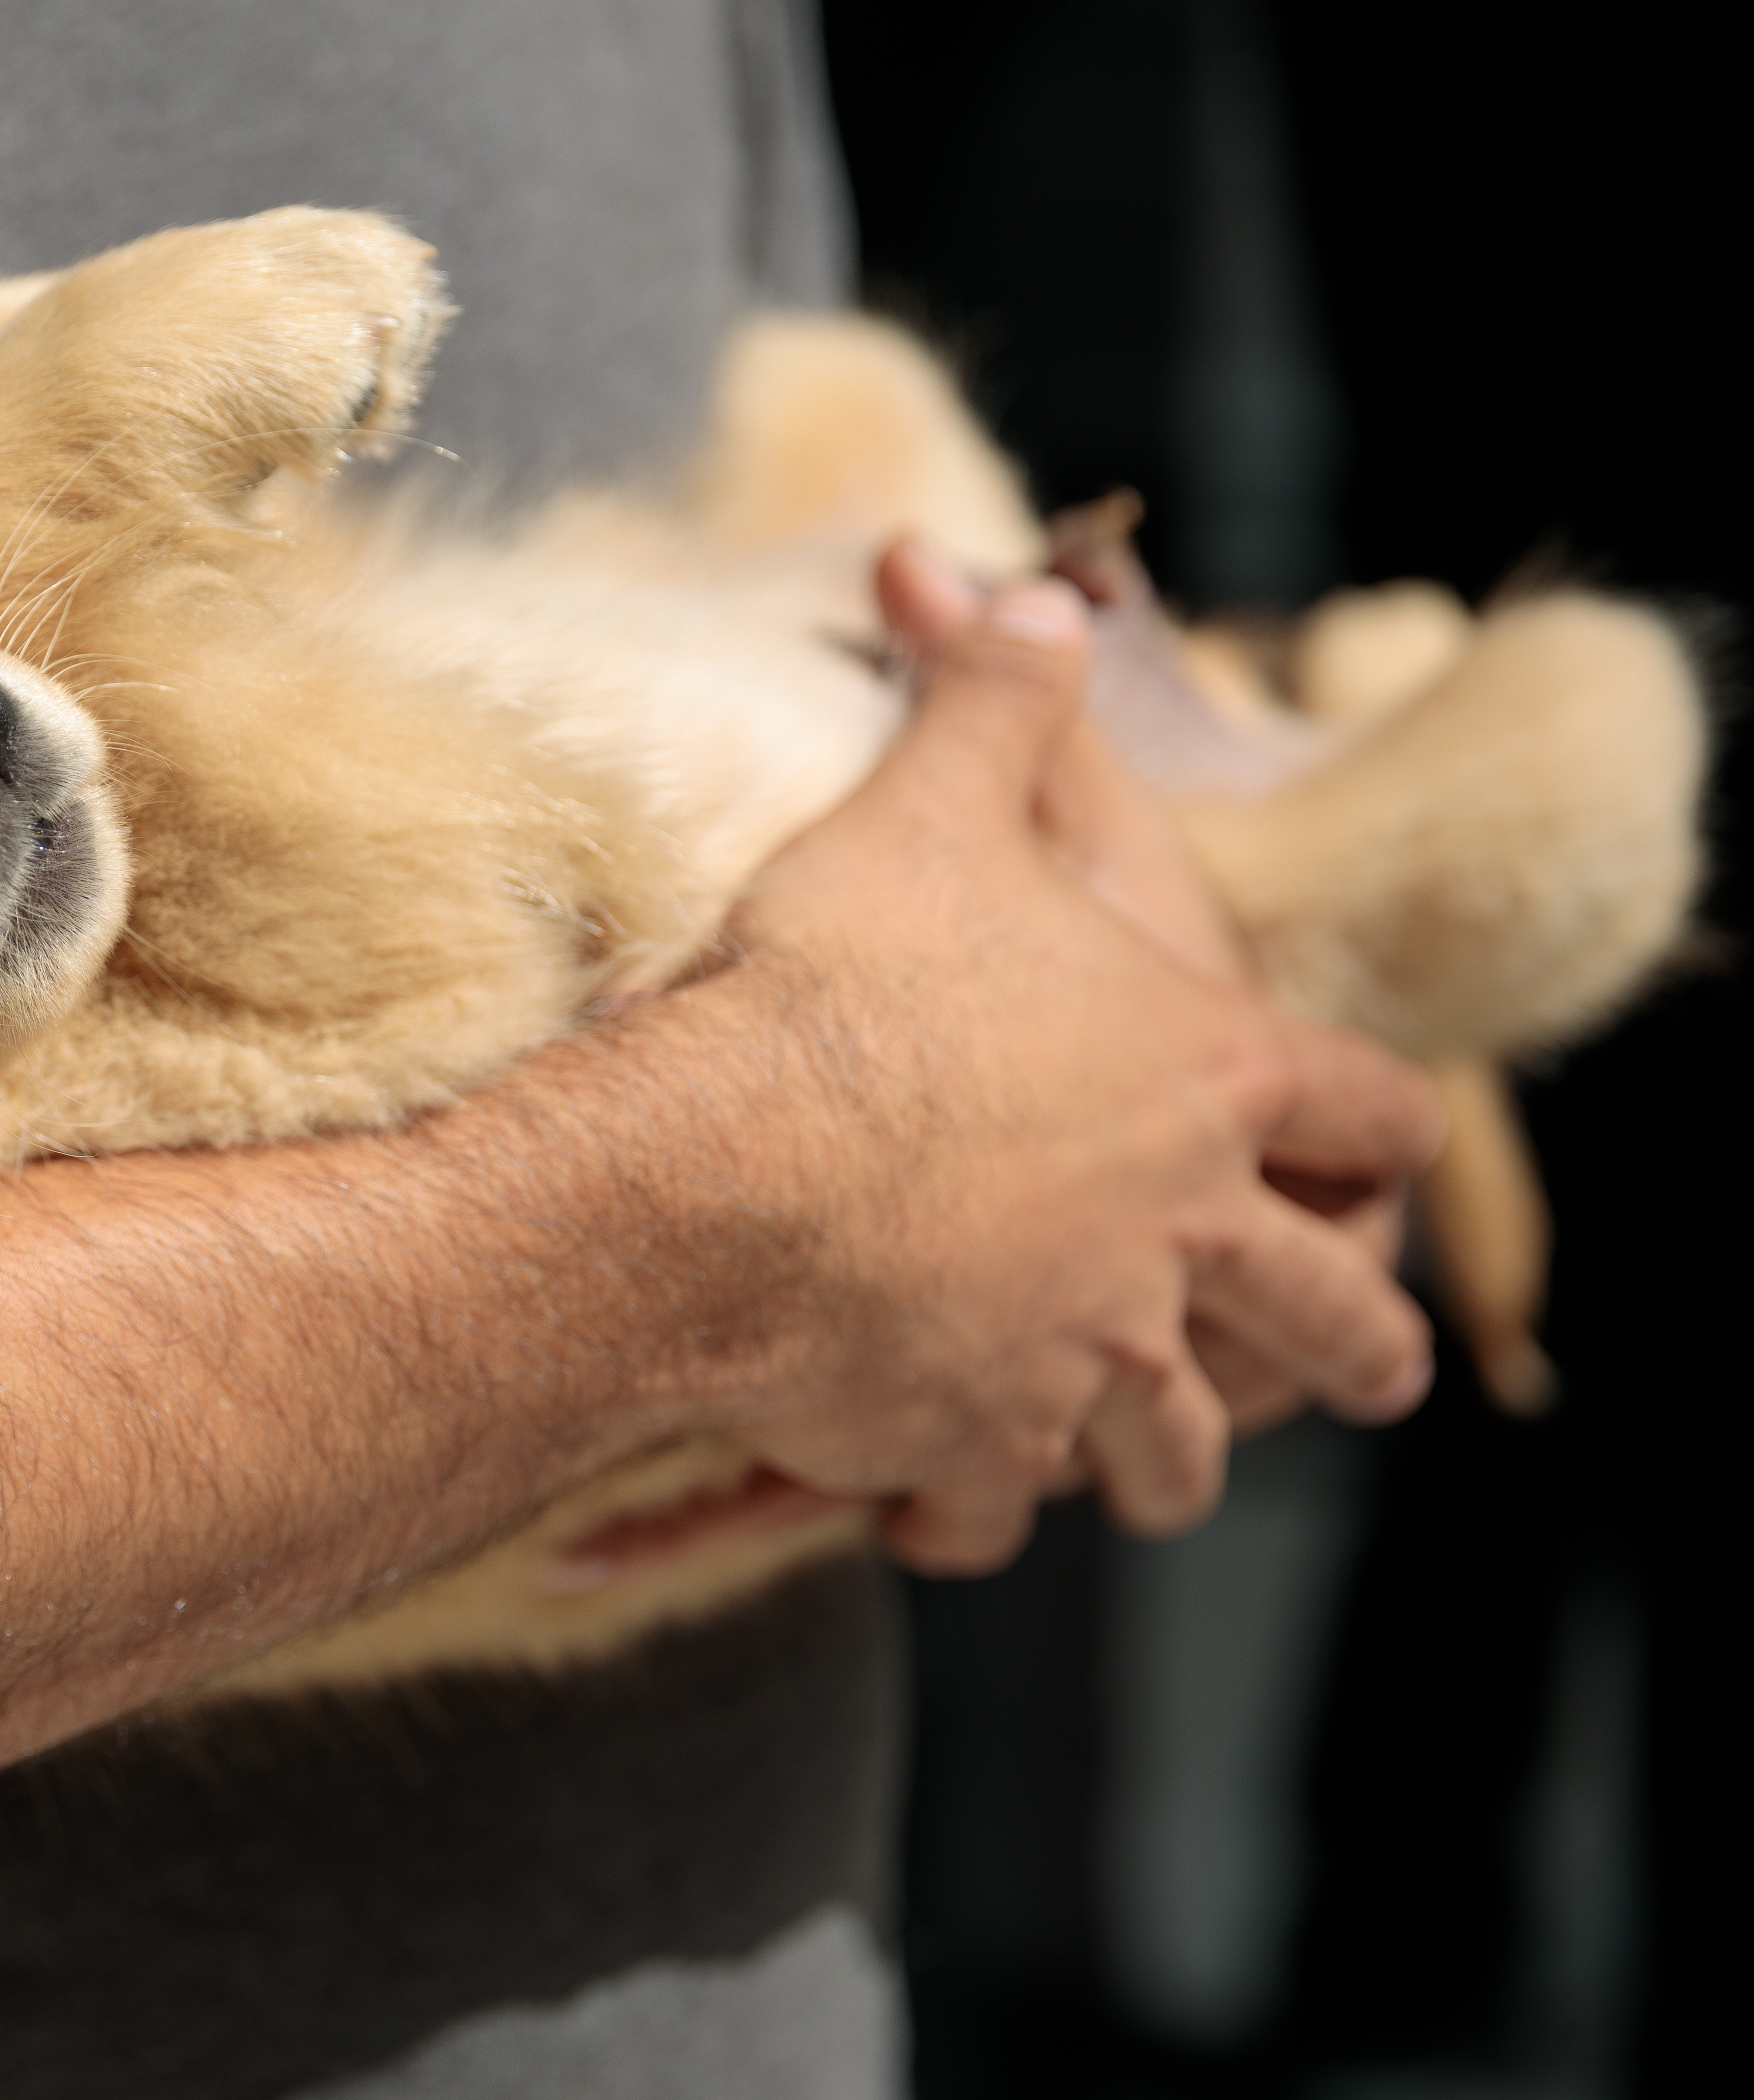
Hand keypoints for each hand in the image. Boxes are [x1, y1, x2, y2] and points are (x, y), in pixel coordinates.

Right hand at [712, 545, 1440, 1571]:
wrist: (717, 1169)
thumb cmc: (835, 988)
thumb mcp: (924, 810)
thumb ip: (996, 704)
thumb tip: (1035, 584)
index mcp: (1205, 1083)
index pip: (1371, 1112)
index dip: (1382, 1135)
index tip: (1375, 1166)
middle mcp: (1180, 1237)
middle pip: (1340, 1329)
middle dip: (1354, 1353)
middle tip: (1360, 1373)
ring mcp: (1090, 1358)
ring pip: (1188, 1451)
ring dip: (1167, 1460)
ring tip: (1131, 1460)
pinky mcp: (983, 1444)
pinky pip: (1004, 1515)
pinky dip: (977, 1514)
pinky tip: (937, 1502)